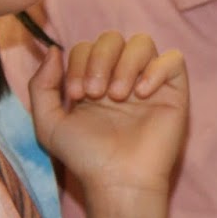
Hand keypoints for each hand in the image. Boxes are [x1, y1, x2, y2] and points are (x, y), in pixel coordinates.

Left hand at [27, 31, 187, 197]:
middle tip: (95, 92)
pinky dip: (155, 70)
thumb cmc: (86, 157)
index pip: (87, 47)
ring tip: (117, 95)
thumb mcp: (49, 124)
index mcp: (95, 81)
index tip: (77, 95)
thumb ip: (42, 85)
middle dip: (99, 59)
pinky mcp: (174, 93)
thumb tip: (54, 49)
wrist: (117, 180)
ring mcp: (149, 83)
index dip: (78, 62)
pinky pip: (173, 60)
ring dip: (125, 64)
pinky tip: (142, 94)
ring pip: (143, 43)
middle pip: (113, 38)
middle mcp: (122, 77)